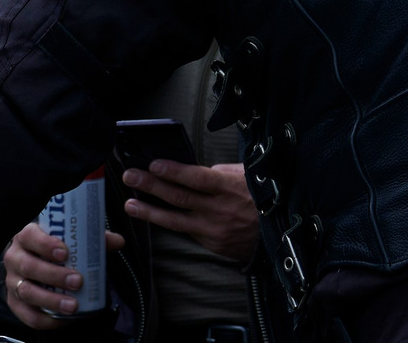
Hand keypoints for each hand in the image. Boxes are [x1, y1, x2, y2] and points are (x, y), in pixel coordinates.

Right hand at [3, 221, 122, 326]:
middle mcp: (15, 257)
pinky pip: (27, 315)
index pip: (30, 236)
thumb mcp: (70, 237)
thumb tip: (118, 241)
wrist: (36, 260)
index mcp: (27, 236)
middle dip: (54, 275)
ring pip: (26, 292)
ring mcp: (12, 281)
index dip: (45, 244)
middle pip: (28, 266)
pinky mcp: (14, 302)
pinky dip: (45, 319)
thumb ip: (92, 237)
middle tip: (78, 281)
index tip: (65, 253)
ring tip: (73, 305)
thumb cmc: (56, 246)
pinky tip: (63, 320)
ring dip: (51, 300)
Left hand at [122, 160, 258, 264]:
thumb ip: (222, 172)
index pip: (196, 177)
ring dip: (149, 210)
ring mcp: (212, 229)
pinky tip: (151, 215)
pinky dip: (166, 222)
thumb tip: (197, 169)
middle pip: (179, 196)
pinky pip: (184, 230)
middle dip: (151, 185)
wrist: (278, 235)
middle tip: (131, 176)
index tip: (154, 164)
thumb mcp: (247, 177)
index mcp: (229, 188)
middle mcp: (218, 209)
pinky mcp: (210, 243)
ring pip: (174, 219)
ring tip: (129, 204)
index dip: (174, 171)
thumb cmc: (262, 199)